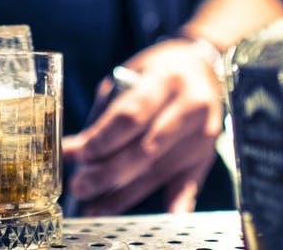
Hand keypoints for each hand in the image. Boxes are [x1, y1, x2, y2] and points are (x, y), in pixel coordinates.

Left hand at [63, 39, 223, 214]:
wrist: (204, 67)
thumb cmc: (158, 71)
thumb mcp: (131, 75)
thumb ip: (108, 112)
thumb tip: (75, 151)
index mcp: (166, 80)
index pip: (131, 116)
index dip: (102, 140)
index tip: (77, 153)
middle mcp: (189, 107)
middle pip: (144, 149)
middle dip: (107, 172)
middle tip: (79, 186)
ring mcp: (202, 134)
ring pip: (158, 171)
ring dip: (123, 194)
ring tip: (93, 207)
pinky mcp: (207, 155)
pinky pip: (190, 183)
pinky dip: (178, 202)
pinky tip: (166, 216)